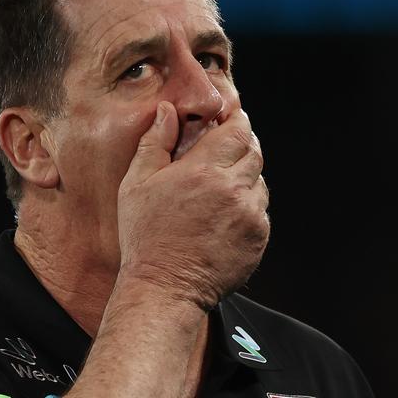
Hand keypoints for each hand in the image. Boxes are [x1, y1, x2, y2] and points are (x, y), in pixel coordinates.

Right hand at [117, 101, 269, 310]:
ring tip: (219, 188)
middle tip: (224, 150)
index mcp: (204, 171)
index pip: (237, 130)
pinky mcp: (259, 239)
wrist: (165, 287)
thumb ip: (154, 142)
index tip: (230, 120)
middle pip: (254, 151)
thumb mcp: (136, 184)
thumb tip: (167, 111)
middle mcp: (233, 190)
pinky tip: (223, 216)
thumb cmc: (145, 236)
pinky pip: (261, 211)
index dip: (236, 120)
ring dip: (245, 177)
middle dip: (242, 145)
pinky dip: (247, 206)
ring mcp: (251, 216)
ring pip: (259, 181)